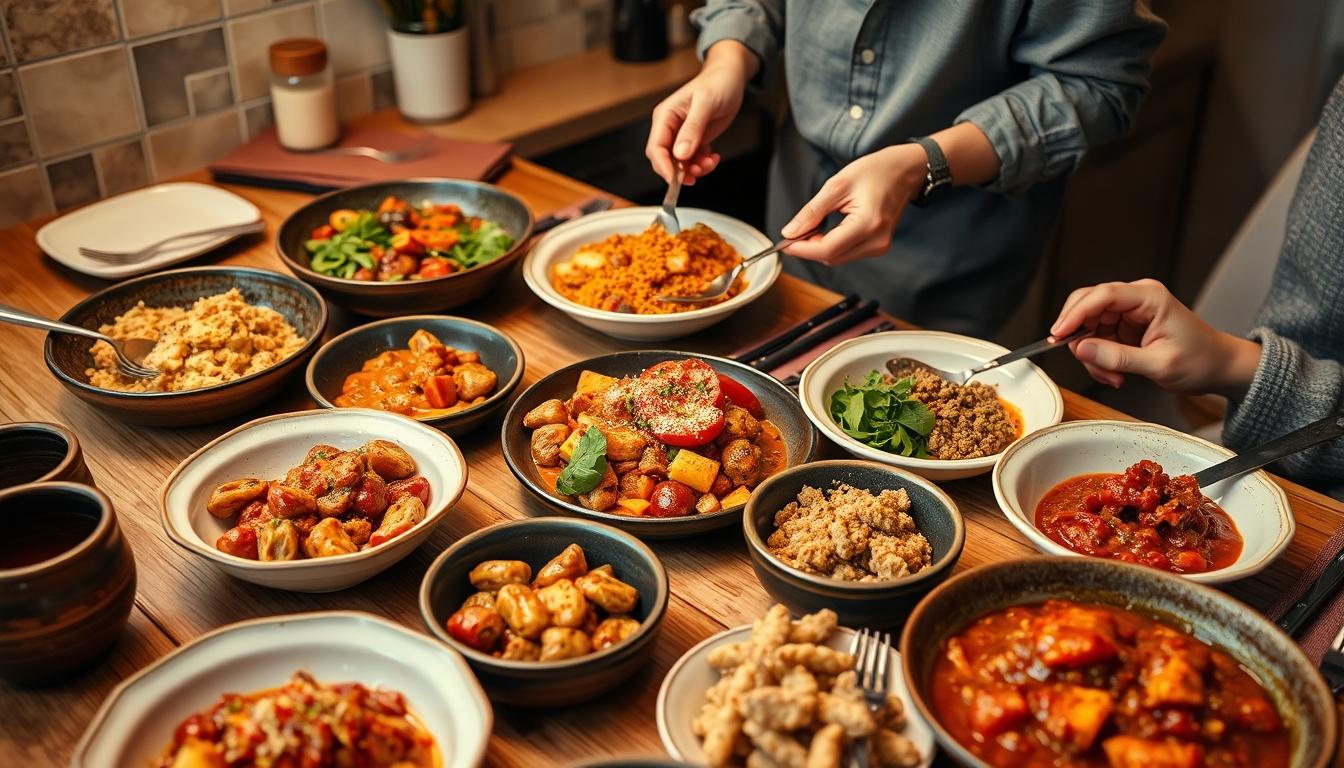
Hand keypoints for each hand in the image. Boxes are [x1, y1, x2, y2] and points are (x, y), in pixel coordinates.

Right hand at [645, 41, 754, 185]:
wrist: (730, 78)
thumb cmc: (717, 83)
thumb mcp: (706, 104)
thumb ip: (692, 129)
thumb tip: (680, 154)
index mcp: (665, 116)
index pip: (656, 147)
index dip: (664, 166)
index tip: (676, 180)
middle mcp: (670, 127)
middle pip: (665, 160)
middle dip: (680, 171)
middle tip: (698, 173)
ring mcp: (681, 135)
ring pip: (680, 164)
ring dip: (694, 169)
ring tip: (710, 162)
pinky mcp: (693, 140)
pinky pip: (693, 161)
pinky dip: (703, 164)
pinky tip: (713, 156)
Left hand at [778, 144, 926, 264]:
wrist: (906, 170)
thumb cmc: (876, 171)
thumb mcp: (837, 185)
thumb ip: (812, 212)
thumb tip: (790, 233)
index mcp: (868, 224)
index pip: (827, 250)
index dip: (801, 249)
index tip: (784, 242)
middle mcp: (876, 241)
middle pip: (831, 258)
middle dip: (808, 248)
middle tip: (795, 230)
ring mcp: (879, 247)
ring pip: (837, 258)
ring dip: (819, 247)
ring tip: (813, 226)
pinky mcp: (878, 247)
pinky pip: (847, 253)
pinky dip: (831, 245)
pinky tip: (826, 230)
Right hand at [1050, 279, 1261, 396]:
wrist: (1218, 368)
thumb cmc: (1200, 360)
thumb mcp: (1159, 364)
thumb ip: (1117, 357)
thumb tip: (1081, 349)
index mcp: (1149, 297)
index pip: (1102, 296)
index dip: (1075, 314)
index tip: (1059, 334)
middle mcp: (1136, 299)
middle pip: (1088, 306)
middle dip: (1081, 336)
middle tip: (1085, 360)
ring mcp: (1128, 312)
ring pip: (1088, 326)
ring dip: (1092, 354)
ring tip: (1112, 376)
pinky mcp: (1124, 326)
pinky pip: (1096, 338)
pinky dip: (1099, 359)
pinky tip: (1115, 373)